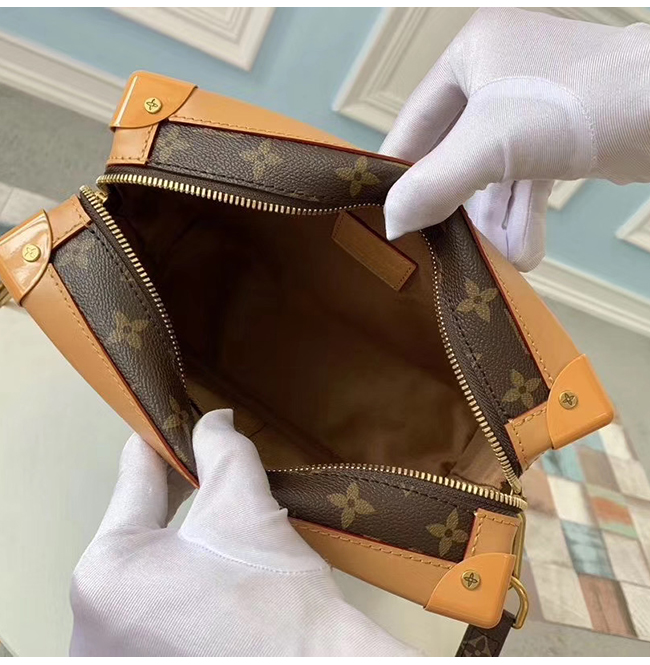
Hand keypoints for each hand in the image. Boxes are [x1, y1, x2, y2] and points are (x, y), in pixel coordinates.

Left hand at [70, 410, 416, 655]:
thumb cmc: (274, 594)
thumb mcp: (245, 505)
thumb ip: (221, 449)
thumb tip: (213, 419)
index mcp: (105, 575)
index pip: (134, 486)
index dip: (159, 447)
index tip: (171, 424)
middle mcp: (88, 627)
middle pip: (135, 536)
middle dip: (172, 501)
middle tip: (205, 473)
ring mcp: (110, 657)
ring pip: (142, 576)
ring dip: (173, 546)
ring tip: (210, 526)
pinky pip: (147, 614)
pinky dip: (173, 587)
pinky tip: (207, 576)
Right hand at [381, 8, 649, 269]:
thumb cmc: (584, 101)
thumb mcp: (491, 143)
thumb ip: (435, 183)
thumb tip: (393, 223)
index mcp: (472, 54)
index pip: (415, 120)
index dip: (400, 169)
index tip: (388, 214)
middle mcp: (498, 74)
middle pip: (455, 154)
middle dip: (457, 206)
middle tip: (445, 245)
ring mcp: (531, 106)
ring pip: (492, 176)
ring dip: (494, 222)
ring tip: (497, 259)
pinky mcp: (559, 136)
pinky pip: (524, 182)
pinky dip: (521, 217)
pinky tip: (522, 253)